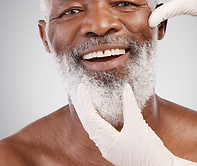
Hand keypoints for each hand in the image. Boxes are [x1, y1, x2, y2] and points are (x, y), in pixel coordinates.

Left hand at [70, 83, 196, 165]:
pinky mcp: (116, 147)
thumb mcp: (137, 125)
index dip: (85, 101)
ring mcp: (110, 147)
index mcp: (107, 142)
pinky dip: (96, 119)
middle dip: (82, 106)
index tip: (81, 87)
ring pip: (92, 127)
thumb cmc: (149, 152)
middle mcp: (105, 146)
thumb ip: (129, 105)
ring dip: (87, 112)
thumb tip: (125, 88)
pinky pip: (100, 131)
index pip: (90, 118)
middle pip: (88, 123)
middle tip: (77, 91)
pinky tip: (96, 113)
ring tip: (83, 99)